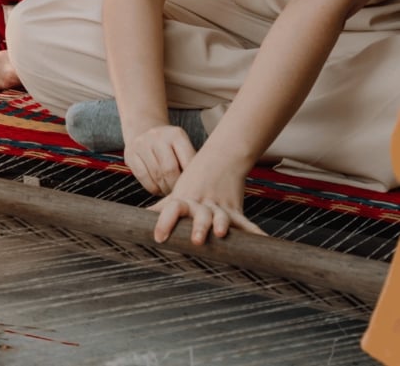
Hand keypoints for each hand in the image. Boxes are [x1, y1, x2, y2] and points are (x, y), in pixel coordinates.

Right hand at [123, 123, 197, 196]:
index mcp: (176, 134)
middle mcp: (157, 136)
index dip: (190, 179)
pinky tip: (158, 189)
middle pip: (169, 170)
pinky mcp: (130, 154)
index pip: (187, 162)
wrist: (144, 130)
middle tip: (180, 194)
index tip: (192, 189)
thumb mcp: (183, 146)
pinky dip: (152, 188)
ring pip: (156, 175)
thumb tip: (198, 189)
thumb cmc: (171, 146)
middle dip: (175, 186)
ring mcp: (142, 144)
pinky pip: (143, 177)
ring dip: (164, 189)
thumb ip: (190, 162)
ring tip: (170, 192)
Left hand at [150, 155, 264, 243]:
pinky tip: (263, 241)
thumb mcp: (177, 194)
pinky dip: (254, 232)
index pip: (171, 209)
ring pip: (220, 217)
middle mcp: (201, 204)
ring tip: (220, 233)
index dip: (164, 222)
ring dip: (220, 225)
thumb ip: (161, 209)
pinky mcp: (235, 210)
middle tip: (195, 240)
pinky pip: (245, 223)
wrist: (220, 160)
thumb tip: (137, 220)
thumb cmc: (193, 183)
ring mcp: (219, 206)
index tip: (158, 237)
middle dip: (197, 227)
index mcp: (184, 200)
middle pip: (199, 215)